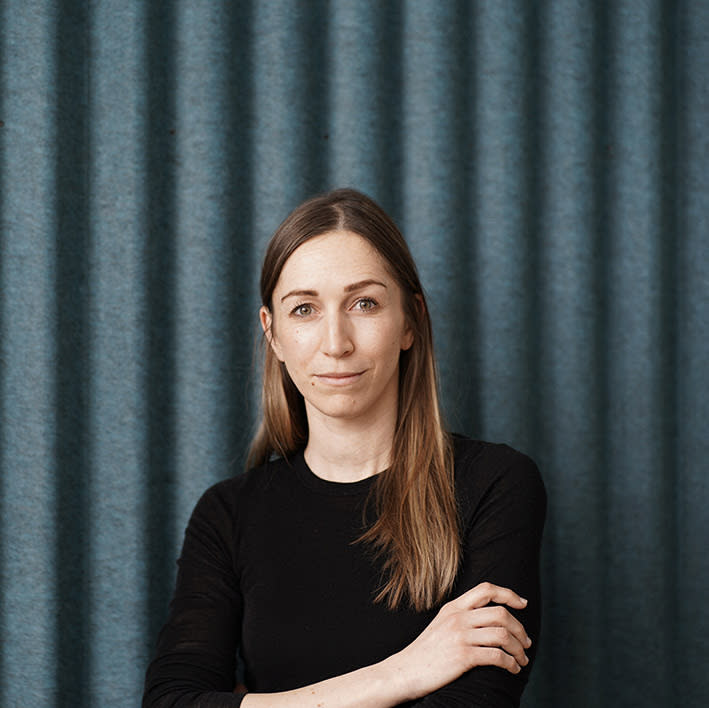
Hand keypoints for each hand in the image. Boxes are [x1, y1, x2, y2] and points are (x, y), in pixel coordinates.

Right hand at [386, 582, 531, 700]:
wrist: (405, 671)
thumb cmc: (426, 652)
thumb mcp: (441, 624)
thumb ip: (461, 616)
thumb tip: (488, 617)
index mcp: (453, 607)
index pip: (486, 589)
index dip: (508, 594)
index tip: (523, 604)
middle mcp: (458, 617)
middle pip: (500, 614)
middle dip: (520, 629)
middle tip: (527, 642)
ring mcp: (460, 636)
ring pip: (503, 635)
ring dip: (519, 649)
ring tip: (523, 659)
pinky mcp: (463, 657)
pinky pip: (497, 656)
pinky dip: (511, 663)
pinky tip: (513, 669)